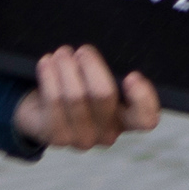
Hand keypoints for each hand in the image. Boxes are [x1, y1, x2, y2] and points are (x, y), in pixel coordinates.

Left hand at [15, 46, 159, 151]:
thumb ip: (110, 69)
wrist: (42, 108)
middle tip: (82, 50)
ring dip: (66, 67)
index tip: (132, 76)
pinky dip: (50, 77)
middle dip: (91, 65)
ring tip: (61, 53)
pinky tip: (47, 62)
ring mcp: (83, 139)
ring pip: (75, 96)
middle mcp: (109, 134)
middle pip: (104, 95)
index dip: (143, 99)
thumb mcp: (98, 77)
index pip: (146, 118)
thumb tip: (103, 52)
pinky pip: (53, 101)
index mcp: (128, 119)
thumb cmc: (80, 85)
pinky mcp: (57, 137)